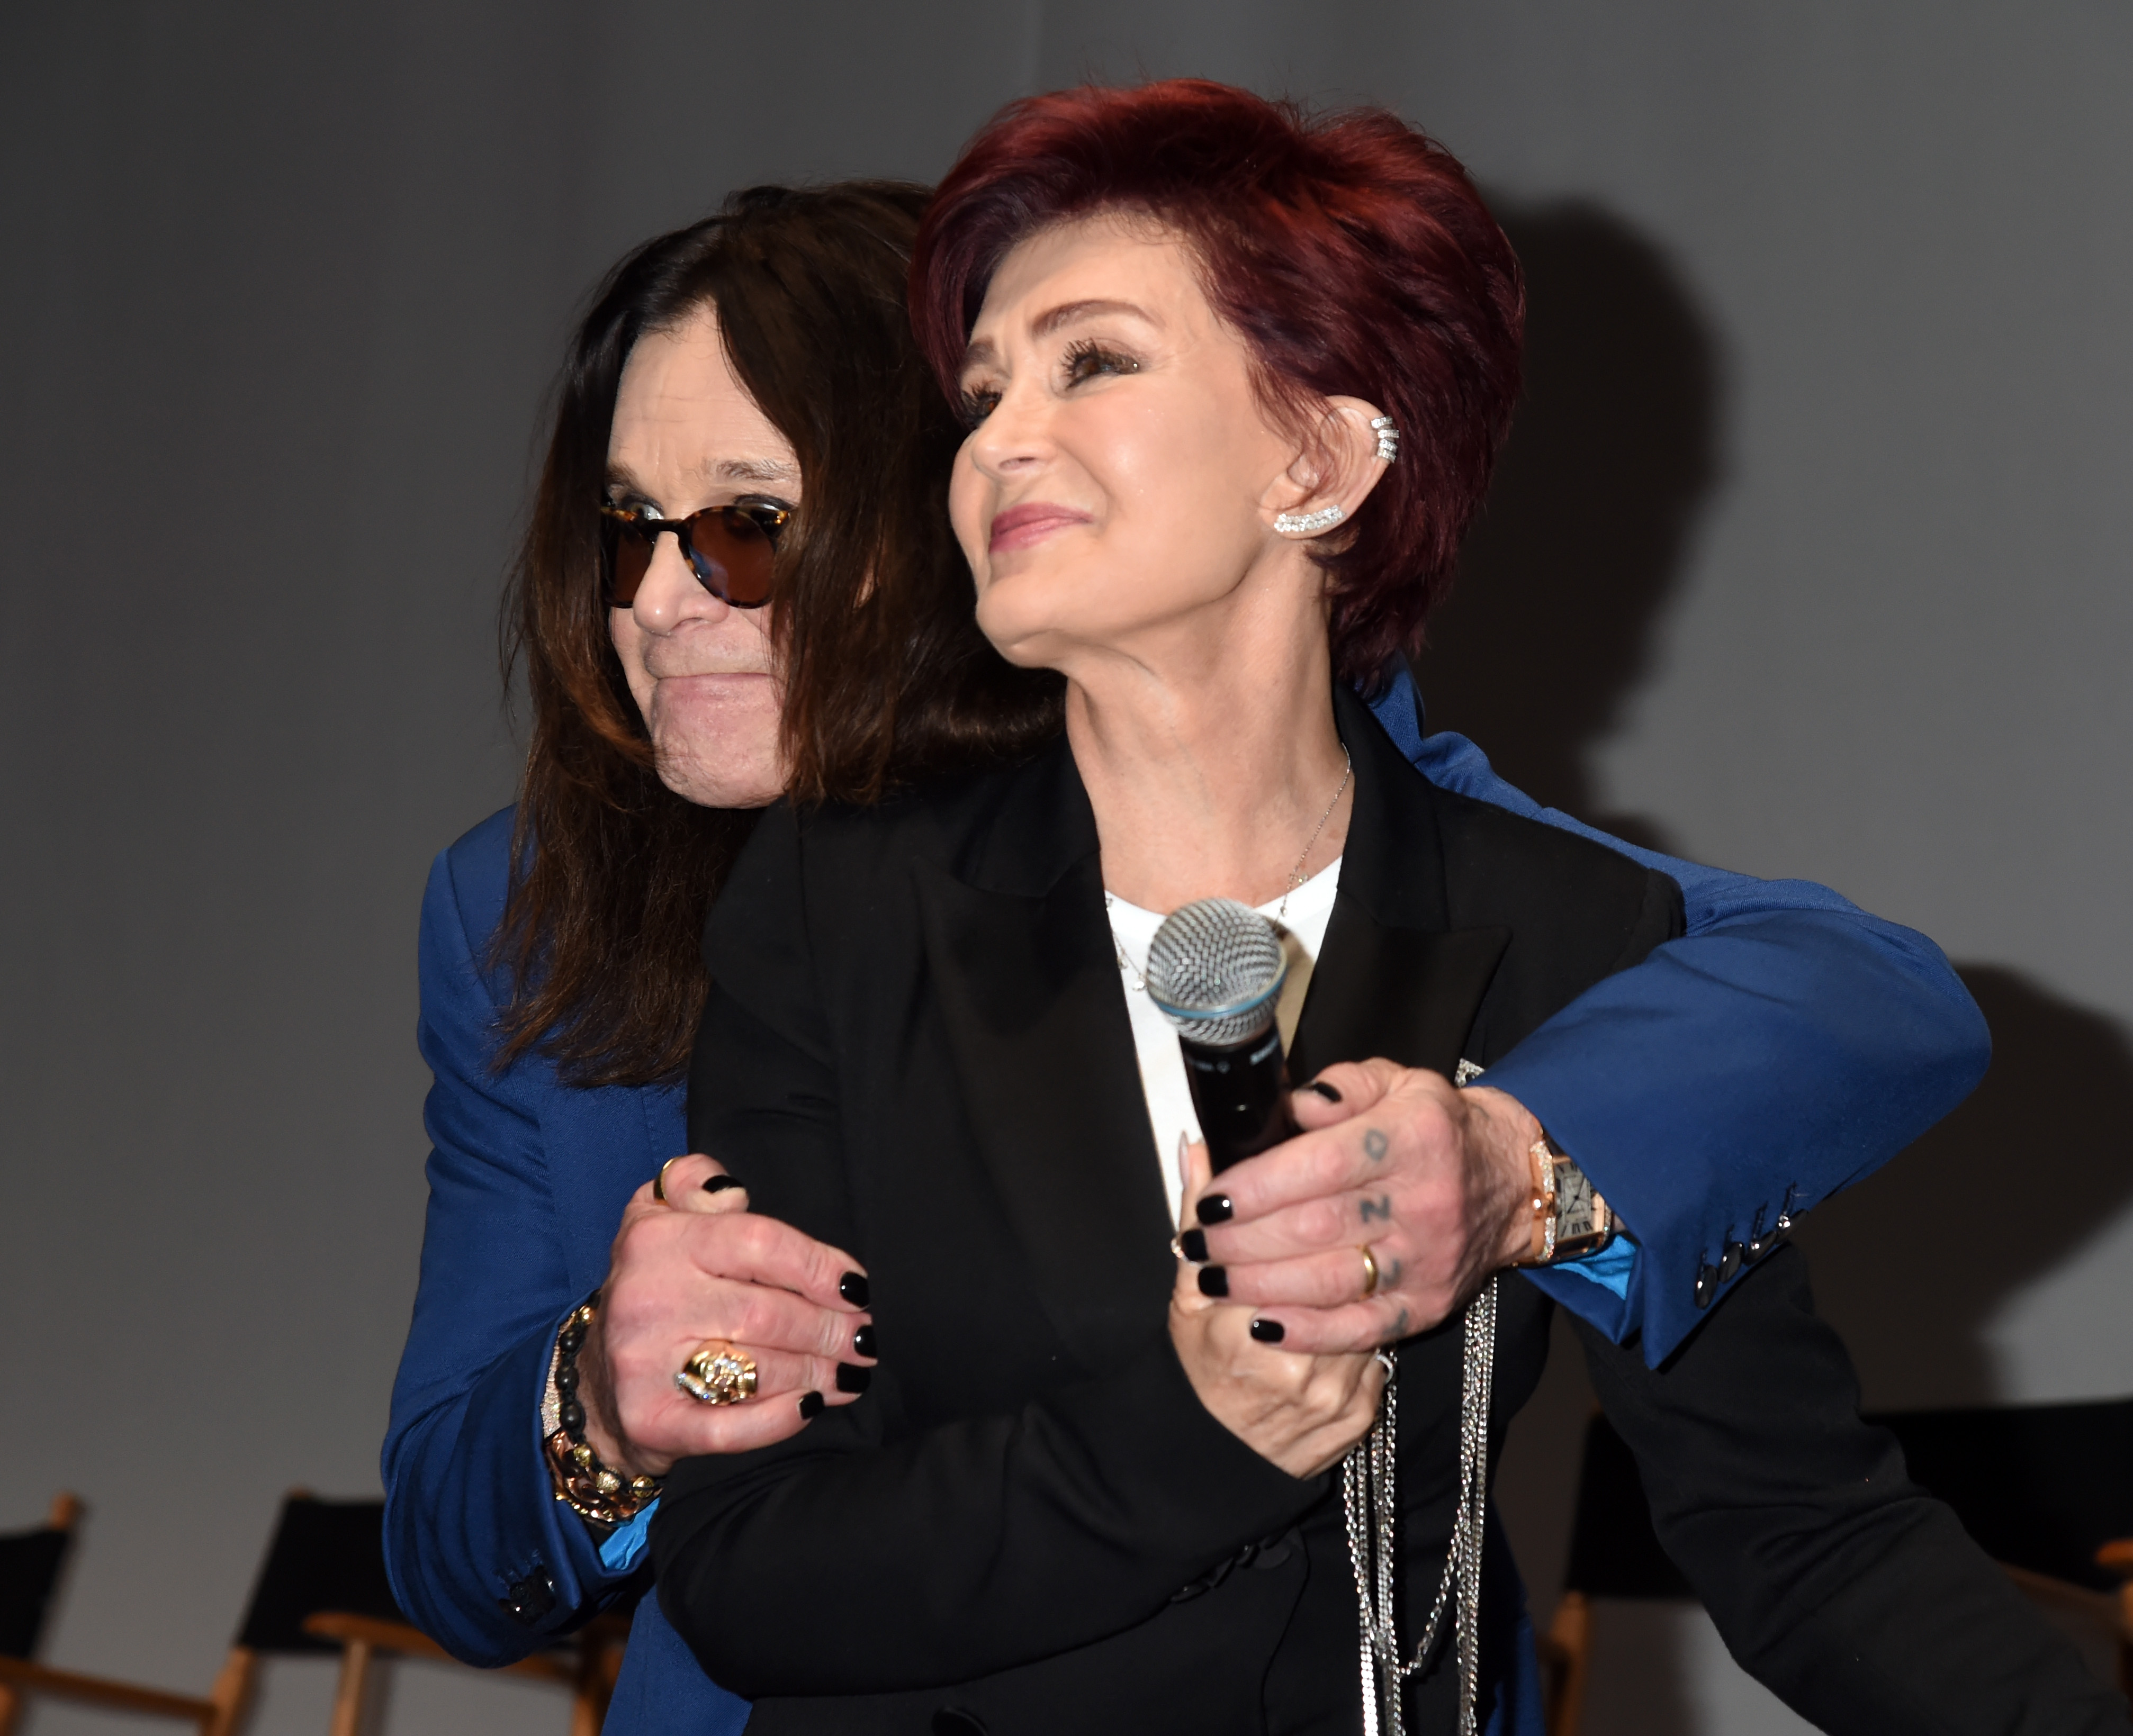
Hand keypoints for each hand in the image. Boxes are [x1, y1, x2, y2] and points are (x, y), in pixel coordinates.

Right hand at [575, 1155, 874, 1477]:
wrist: (595, 1388)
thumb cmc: (653, 1291)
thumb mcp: (655, 1217)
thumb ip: (693, 1184)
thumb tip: (731, 1192)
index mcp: (657, 1240)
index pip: (759, 1243)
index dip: (819, 1266)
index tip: (858, 1288)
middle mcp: (646, 1298)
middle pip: (768, 1311)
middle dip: (830, 1328)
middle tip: (864, 1338)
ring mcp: (643, 1364)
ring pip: (758, 1368)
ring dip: (818, 1372)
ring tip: (851, 1371)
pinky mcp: (650, 1422)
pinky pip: (729, 1428)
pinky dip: (778, 1420)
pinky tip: (810, 1406)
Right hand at [1167, 1137, 1381, 1477]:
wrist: (1220, 1451)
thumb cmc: (1201, 1364)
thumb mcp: (1185, 1293)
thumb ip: (1193, 1217)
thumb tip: (1198, 1146)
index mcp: (1235, 1330)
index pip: (1281, 1253)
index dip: (1294, 1214)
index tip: (1302, 1191)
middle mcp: (1290, 1367)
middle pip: (1332, 1277)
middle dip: (1337, 1237)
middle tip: (1338, 1208)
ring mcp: (1330, 1395)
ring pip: (1364, 1312)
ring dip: (1359, 1281)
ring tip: (1348, 1260)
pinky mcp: (1359, 1415)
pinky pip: (1380, 1352)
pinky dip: (1369, 1328)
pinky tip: (1353, 1313)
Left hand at [1181, 1060, 1537, 1353]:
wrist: (1510, 1183)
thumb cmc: (1437, 1127)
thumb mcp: (1396, 1082)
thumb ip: (1338, 1088)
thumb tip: (1286, 1105)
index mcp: (1410, 1138)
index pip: (1322, 1166)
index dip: (1259, 1186)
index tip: (1210, 1199)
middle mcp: (1422, 1202)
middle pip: (1316, 1228)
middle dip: (1243, 1241)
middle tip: (1195, 1244)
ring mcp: (1426, 1260)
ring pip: (1331, 1282)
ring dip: (1261, 1286)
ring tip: (1211, 1280)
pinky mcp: (1429, 1304)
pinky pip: (1363, 1327)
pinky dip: (1308, 1330)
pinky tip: (1263, 1322)